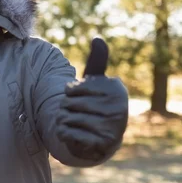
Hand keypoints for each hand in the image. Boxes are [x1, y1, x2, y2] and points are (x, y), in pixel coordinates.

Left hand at [57, 38, 128, 160]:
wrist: (101, 135)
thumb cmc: (95, 102)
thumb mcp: (95, 81)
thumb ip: (96, 61)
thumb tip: (97, 39)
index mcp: (116, 89)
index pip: (73, 88)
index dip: (69, 92)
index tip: (77, 95)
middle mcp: (119, 107)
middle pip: (68, 103)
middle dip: (64, 107)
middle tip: (75, 111)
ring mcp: (112, 127)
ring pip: (67, 118)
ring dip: (62, 120)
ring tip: (73, 122)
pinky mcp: (102, 144)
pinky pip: (69, 134)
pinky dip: (63, 133)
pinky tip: (70, 133)